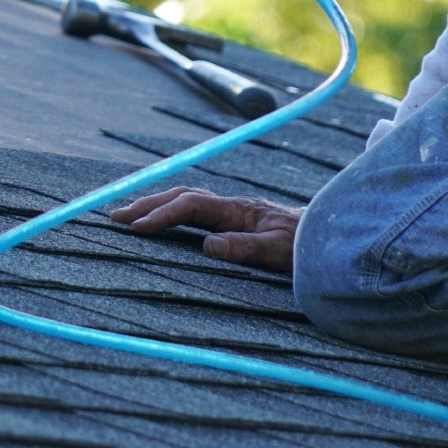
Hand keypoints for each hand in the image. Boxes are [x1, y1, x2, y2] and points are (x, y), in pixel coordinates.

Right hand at [109, 186, 302, 273]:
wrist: (332, 237)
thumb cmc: (308, 247)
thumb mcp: (279, 251)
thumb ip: (245, 248)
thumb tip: (208, 245)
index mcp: (238, 210)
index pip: (190, 206)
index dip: (162, 215)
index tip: (137, 228)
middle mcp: (232, 205)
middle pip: (181, 195)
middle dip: (147, 204)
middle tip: (115, 216)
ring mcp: (234, 210)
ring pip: (187, 199)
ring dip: (157, 204)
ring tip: (129, 216)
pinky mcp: (236, 219)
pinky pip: (196, 210)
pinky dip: (173, 211)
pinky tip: (163, 221)